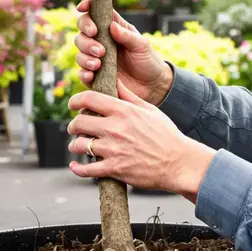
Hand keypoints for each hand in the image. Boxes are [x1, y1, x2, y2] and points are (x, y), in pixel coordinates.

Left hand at [68, 81, 214, 201]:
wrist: (178, 163)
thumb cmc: (166, 134)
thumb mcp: (150, 109)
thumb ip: (129, 96)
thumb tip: (115, 81)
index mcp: (123, 110)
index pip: (89, 98)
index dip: (76, 100)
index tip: (73, 104)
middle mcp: (115, 128)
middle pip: (78, 122)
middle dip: (73, 125)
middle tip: (75, 128)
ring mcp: (113, 149)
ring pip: (79, 145)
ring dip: (75, 146)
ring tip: (79, 146)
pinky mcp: (114, 169)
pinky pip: (85, 169)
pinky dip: (77, 168)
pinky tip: (76, 165)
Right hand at [74, 0, 172, 105]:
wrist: (152, 86)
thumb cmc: (148, 60)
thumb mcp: (142, 45)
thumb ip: (127, 36)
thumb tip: (112, 26)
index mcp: (112, 28)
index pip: (94, 12)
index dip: (86, 6)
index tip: (82, 7)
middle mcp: (100, 41)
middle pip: (81, 33)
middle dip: (85, 39)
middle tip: (100, 50)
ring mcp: (96, 59)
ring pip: (79, 53)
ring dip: (85, 57)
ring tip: (98, 63)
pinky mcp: (95, 76)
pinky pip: (82, 73)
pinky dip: (84, 73)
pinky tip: (91, 74)